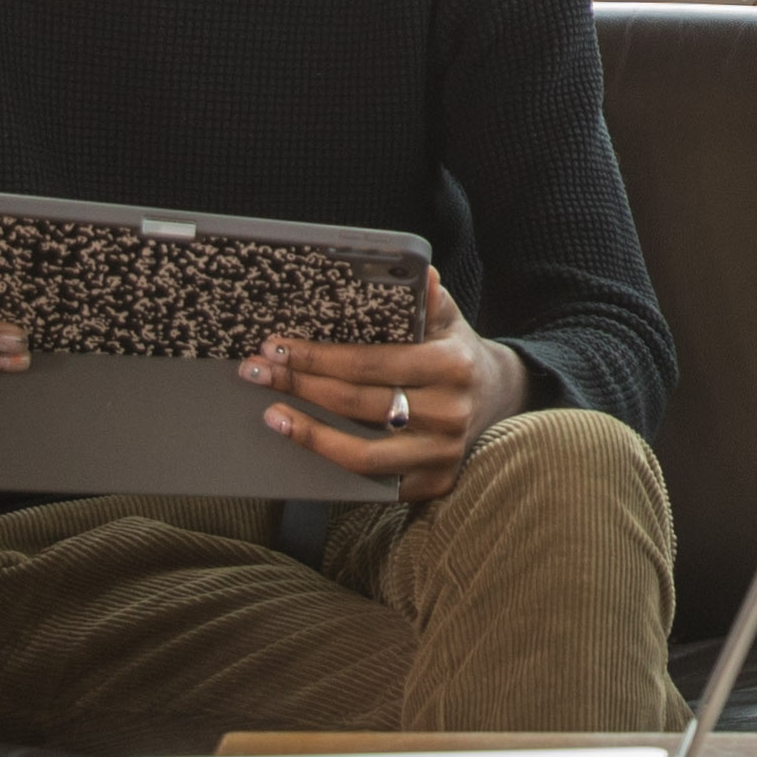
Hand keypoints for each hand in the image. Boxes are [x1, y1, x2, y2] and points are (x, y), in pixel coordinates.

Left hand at [251, 273, 524, 503]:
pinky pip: (376, 481)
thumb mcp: (448, 320)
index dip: (316, 358)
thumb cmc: (456, 353)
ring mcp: (442, 454)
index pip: (368, 363)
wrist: (500, 397)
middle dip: (299, 386)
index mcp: (450, 366)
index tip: (276, 348)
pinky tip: (307, 445)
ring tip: (271, 415)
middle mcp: (449, 413)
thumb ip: (429, 299)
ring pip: (362, 454)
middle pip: (357, 404)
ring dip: (309, 433)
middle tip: (257, 372)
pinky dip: (336, 466)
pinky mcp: (434, 484)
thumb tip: (419, 272)